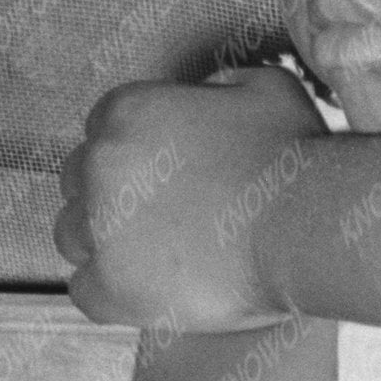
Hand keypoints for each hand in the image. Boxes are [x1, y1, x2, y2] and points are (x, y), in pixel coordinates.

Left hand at [54, 63, 318, 326]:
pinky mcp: (111, 283)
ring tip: (154, 262)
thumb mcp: (264, 88)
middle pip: (78, 184)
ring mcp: (100, 225)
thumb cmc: (295, 157)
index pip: (101, 134)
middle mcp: (99, 161)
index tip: (162, 183)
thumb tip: (209, 92)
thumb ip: (220, 85)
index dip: (132, 160)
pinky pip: (85, 291)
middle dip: (111, 200)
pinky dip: (112, 294)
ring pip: (73, 237)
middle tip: (161, 224)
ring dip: (105, 246)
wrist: (308, 226)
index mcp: (126, 110)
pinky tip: (150, 294)